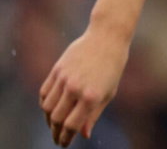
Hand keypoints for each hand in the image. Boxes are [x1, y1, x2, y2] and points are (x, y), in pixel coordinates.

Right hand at [39, 27, 130, 145]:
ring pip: (47, 107)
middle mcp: (75, 88)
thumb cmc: (113, 67)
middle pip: (57, 119)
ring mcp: (64, 78)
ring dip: (48, 120)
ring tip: (54, 125)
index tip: (64, 144)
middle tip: (58, 138)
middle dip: (55, 132)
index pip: (72, 125)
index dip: (66, 138)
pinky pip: (44, 93)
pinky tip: (50, 109)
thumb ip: (94, 115)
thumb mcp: (109, 92)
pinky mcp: (56, 70)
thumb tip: (83, 135)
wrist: (106, 38)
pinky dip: (44, 104)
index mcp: (92, 96)